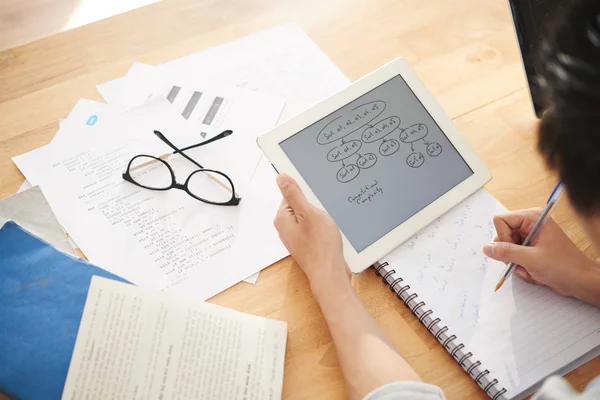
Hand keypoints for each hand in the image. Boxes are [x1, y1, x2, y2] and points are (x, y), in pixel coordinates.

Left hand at [274, 174, 350, 290]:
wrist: (330, 274)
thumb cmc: (320, 246)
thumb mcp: (309, 213)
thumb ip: (294, 194)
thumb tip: (281, 178)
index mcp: (282, 218)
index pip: (290, 194)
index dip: (305, 193)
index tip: (316, 196)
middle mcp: (286, 228)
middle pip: (300, 206)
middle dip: (314, 206)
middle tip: (324, 213)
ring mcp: (296, 238)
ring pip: (309, 218)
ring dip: (320, 217)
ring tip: (327, 224)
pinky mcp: (307, 245)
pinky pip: (314, 229)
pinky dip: (323, 228)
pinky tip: (330, 233)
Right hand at [483, 208, 595, 296]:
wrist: (580, 281)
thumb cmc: (563, 267)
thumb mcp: (530, 259)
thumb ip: (505, 252)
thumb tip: (486, 248)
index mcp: (533, 218)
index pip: (501, 221)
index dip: (503, 237)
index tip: (514, 250)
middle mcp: (530, 225)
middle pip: (503, 235)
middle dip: (510, 252)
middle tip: (524, 261)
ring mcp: (531, 237)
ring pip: (508, 248)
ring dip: (516, 262)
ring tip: (531, 269)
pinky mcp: (532, 248)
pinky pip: (515, 256)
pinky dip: (521, 267)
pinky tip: (534, 272)